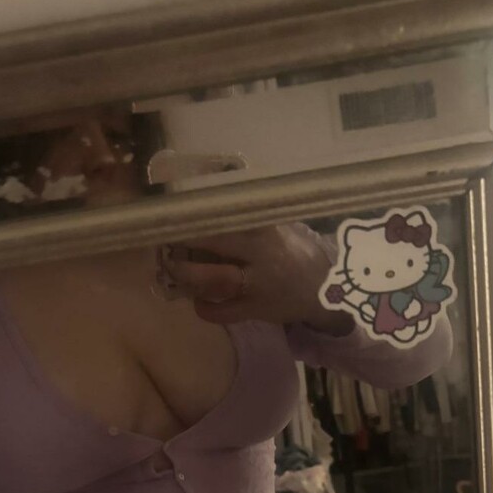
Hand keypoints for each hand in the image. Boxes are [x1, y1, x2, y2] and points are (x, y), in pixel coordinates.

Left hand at [160, 222, 347, 327]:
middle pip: (217, 243)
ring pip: (216, 279)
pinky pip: (224, 312)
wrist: (327, 291)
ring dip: (189, 274)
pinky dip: (206, 309)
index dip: (203, 211)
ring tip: (174, 268)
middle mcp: (260, 254)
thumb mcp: (281, 226)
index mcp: (266, 229)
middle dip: (187, 240)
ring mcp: (257, 284)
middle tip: (166, 237)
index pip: (232, 214)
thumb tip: (220, 180)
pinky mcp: (256, 309)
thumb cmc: (296, 254)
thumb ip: (253, 212)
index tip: (180, 205)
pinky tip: (198, 302)